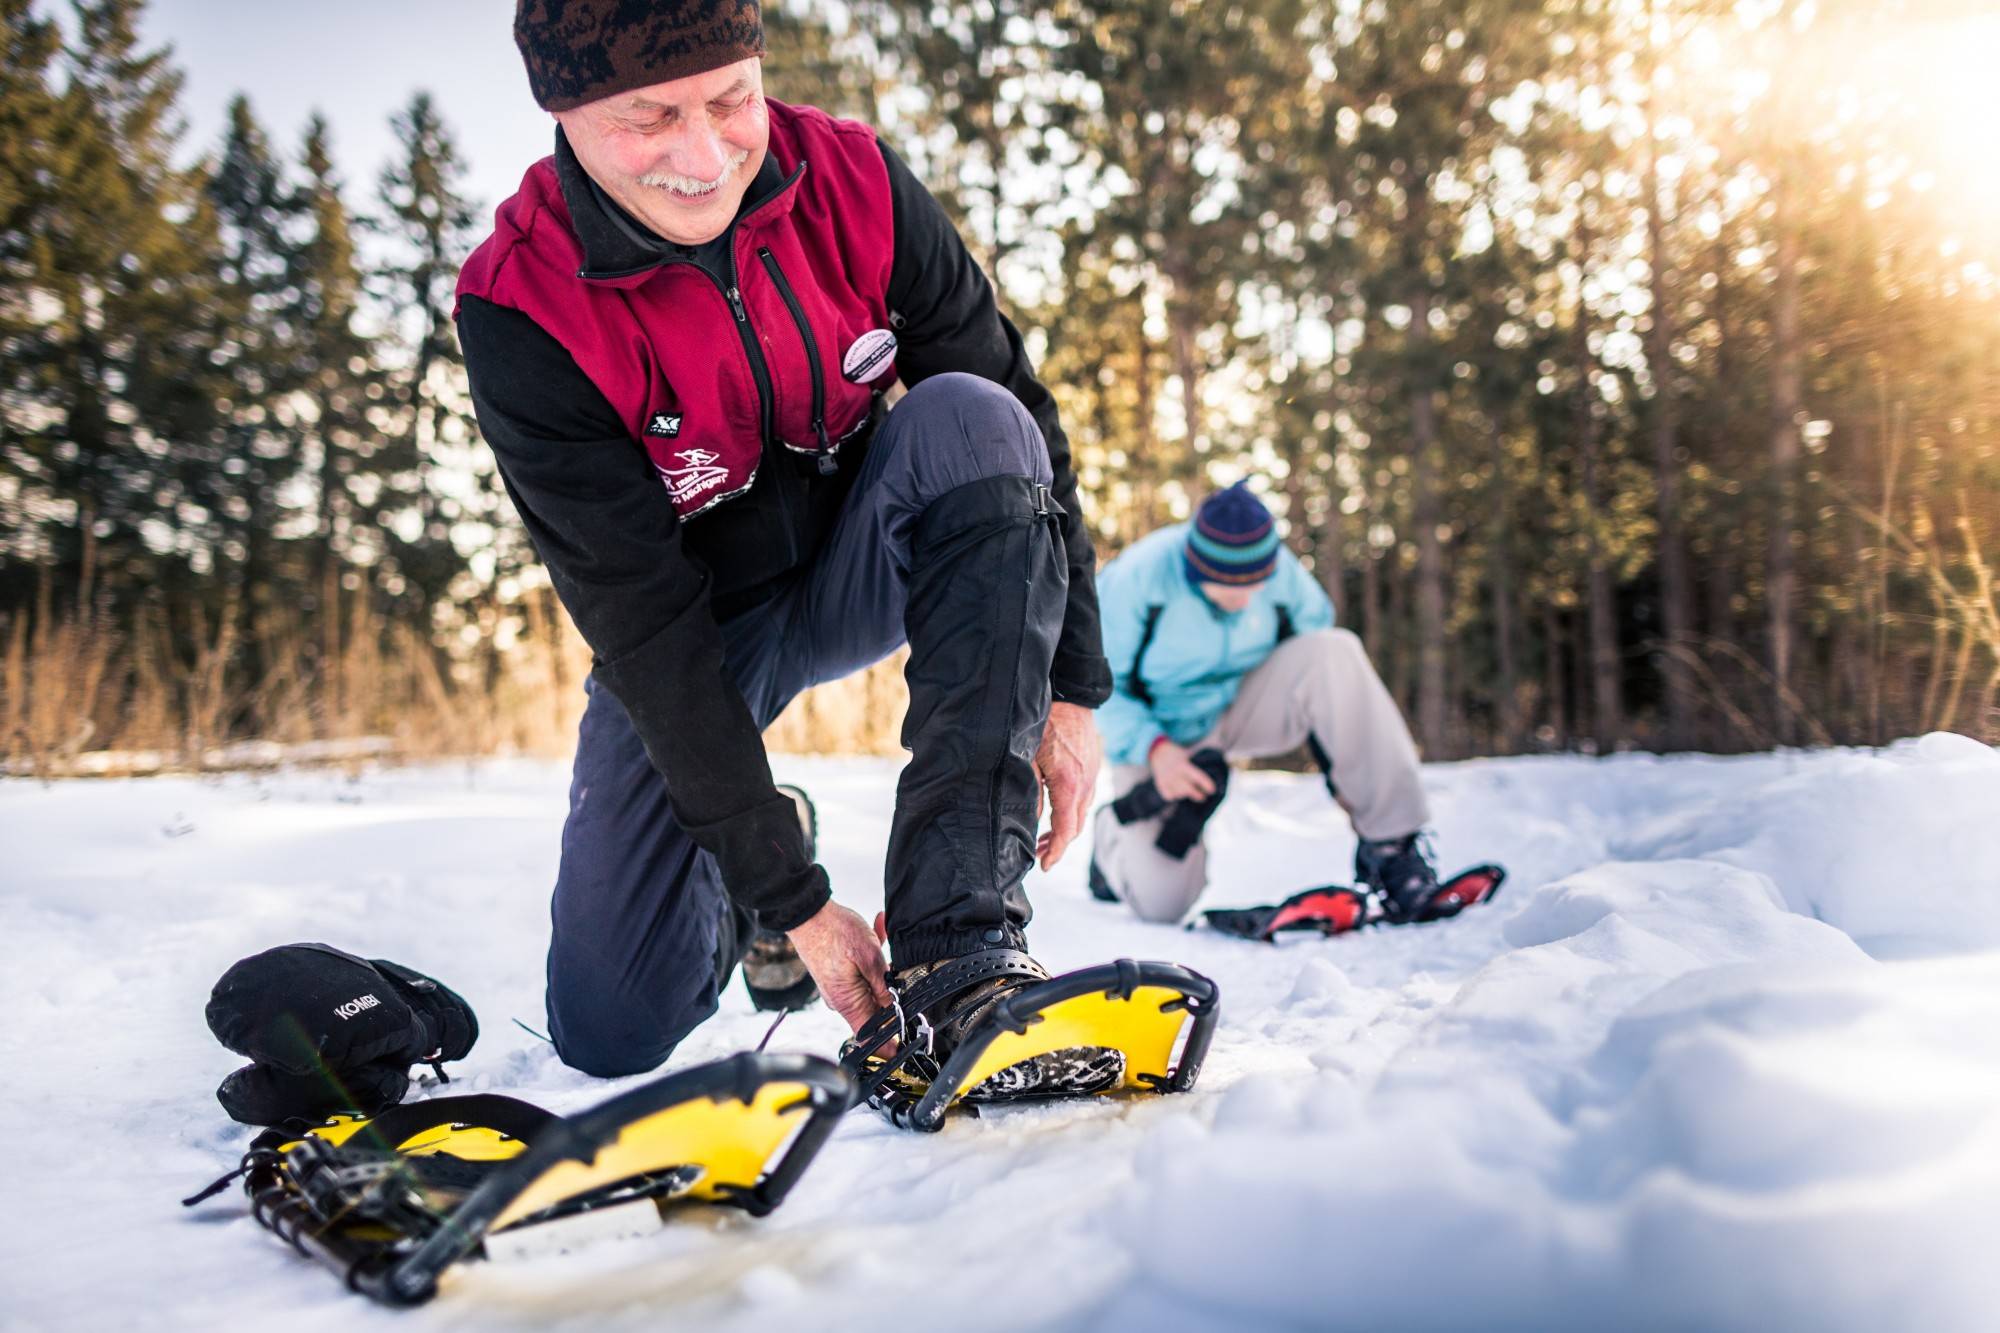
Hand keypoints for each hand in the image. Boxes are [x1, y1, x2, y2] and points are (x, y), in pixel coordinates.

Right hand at [787, 900, 890, 1033]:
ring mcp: (839, 989)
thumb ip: (884, 987)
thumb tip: (896, 1008)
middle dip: (891, 991)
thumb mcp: (870, 957)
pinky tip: (876, 935)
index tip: (906, 1038)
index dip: (889, 1043)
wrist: (808, 912)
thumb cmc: (833, 931)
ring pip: (871, 988)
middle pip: (876, 1010)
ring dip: (881, 969)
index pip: (869, 1038)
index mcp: (848, 1003)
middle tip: (898, 967)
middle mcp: (842, 1001)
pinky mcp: (838, 976)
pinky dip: (871, 959)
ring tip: (881, 941)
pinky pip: (861, 975)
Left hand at [1034, 701, 1100, 870]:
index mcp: (1069, 785)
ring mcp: (1093, 775)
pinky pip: (1086, 797)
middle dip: (1059, 844)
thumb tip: (1029, 820)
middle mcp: (1086, 784)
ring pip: (1082, 813)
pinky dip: (1072, 811)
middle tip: (1040, 853)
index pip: (1066, 831)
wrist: (1074, 695)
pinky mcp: (1094, 767)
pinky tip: (1058, 810)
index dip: (1055, 852)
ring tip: (1046, 836)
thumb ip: (1030, 791)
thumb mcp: (1029, 757)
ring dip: (1066, 828)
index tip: (1044, 865)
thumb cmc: (1047, 722)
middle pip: (1076, 827)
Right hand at [1148, 740, 1216, 802]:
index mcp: (1183, 764)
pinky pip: (1169, 796)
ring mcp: (1166, 780)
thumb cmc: (1177, 755)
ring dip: (1185, 794)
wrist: (1157, 751)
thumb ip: (1194, 767)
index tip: (1212, 790)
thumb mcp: (1186, 756)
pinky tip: (1177, 793)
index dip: (1205, 784)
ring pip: (1178, 794)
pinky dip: (1174, 796)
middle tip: (1203, 797)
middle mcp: (1174, 773)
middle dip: (1197, 794)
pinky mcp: (1160, 784)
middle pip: (1187, 789)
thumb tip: (1213, 774)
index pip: (1197, 776)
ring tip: (1188, 792)